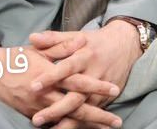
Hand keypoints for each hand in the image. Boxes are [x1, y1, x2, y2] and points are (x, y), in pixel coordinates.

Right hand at [0, 43, 122, 127]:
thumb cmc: (17, 57)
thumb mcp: (40, 48)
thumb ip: (62, 46)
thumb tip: (82, 40)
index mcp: (50, 73)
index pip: (78, 81)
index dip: (96, 85)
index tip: (114, 88)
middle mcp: (45, 93)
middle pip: (76, 107)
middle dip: (98, 115)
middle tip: (117, 120)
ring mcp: (38, 107)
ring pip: (67, 119)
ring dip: (87, 124)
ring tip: (104, 127)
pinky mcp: (31, 114)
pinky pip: (54, 123)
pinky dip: (69, 126)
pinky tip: (82, 128)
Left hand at [28, 20, 143, 122]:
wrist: (125, 45)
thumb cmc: (94, 42)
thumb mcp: (76, 36)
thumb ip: (53, 39)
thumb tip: (32, 38)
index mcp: (84, 56)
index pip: (66, 68)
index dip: (50, 77)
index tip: (33, 86)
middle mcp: (93, 74)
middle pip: (75, 96)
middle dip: (56, 109)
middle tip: (37, 119)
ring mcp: (101, 89)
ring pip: (84, 109)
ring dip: (68, 122)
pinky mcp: (106, 98)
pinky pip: (92, 114)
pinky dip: (80, 123)